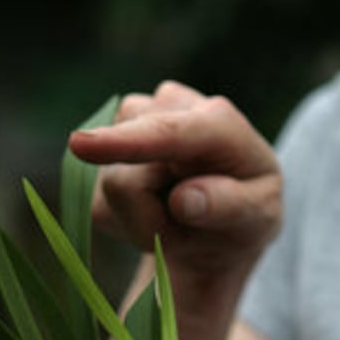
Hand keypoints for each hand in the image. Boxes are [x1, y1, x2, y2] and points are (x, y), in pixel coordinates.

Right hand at [68, 81, 281, 285]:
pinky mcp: (106, 156)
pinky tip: (156, 216)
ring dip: (146, 225)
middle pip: (128, 175)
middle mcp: (168, 107)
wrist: (220, 224)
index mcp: (216, 120)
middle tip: (192, 232)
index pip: (166, 133)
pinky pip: (100, 209)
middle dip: (154, 222)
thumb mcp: (259, 219)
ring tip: (179, 222)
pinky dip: (130, 227)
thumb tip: (183, 200)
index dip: (126, 142)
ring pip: (113, 192)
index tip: (80, 145)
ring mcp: (132, 125)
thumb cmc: (247, 216)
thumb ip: (231, 206)